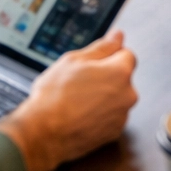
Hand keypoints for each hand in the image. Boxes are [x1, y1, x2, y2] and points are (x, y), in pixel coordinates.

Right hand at [0, 31, 138, 170]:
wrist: (43, 135)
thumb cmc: (55, 97)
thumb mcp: (74, 60)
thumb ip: (102, 47)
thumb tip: (117, 36)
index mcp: (120, 72)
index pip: (126, 54)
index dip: (108, 56)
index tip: (93, 64)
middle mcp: (128, 95)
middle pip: (122, 78)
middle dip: (106, 77)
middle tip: (80, 82)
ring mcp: (122, 116)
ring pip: (116, 98)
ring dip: (103, 97)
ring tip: (77, 101)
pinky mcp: (114, 133)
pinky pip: (110, 116)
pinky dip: (100, 115)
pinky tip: (81, 115)